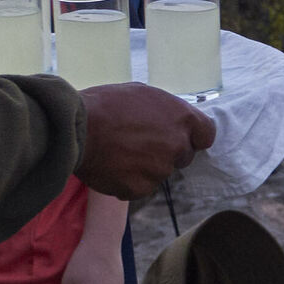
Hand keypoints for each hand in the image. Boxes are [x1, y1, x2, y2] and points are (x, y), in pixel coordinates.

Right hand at [75, 83, 215, 199]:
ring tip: (120, 152)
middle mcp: (176, 146)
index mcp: (182, 118)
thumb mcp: (143, 94)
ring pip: (160, 172)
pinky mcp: (140, 189)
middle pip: (183, 156)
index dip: (194, 136)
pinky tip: (113, 166)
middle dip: (167, 151)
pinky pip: (140, 187)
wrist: (76, 130)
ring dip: (146, 166)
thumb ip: (166, 111)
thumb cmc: (107, 104)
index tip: (181, 137)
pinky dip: (129, 180)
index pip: (207, 135)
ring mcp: (160, 170)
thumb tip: (172, 121)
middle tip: (140, 143)